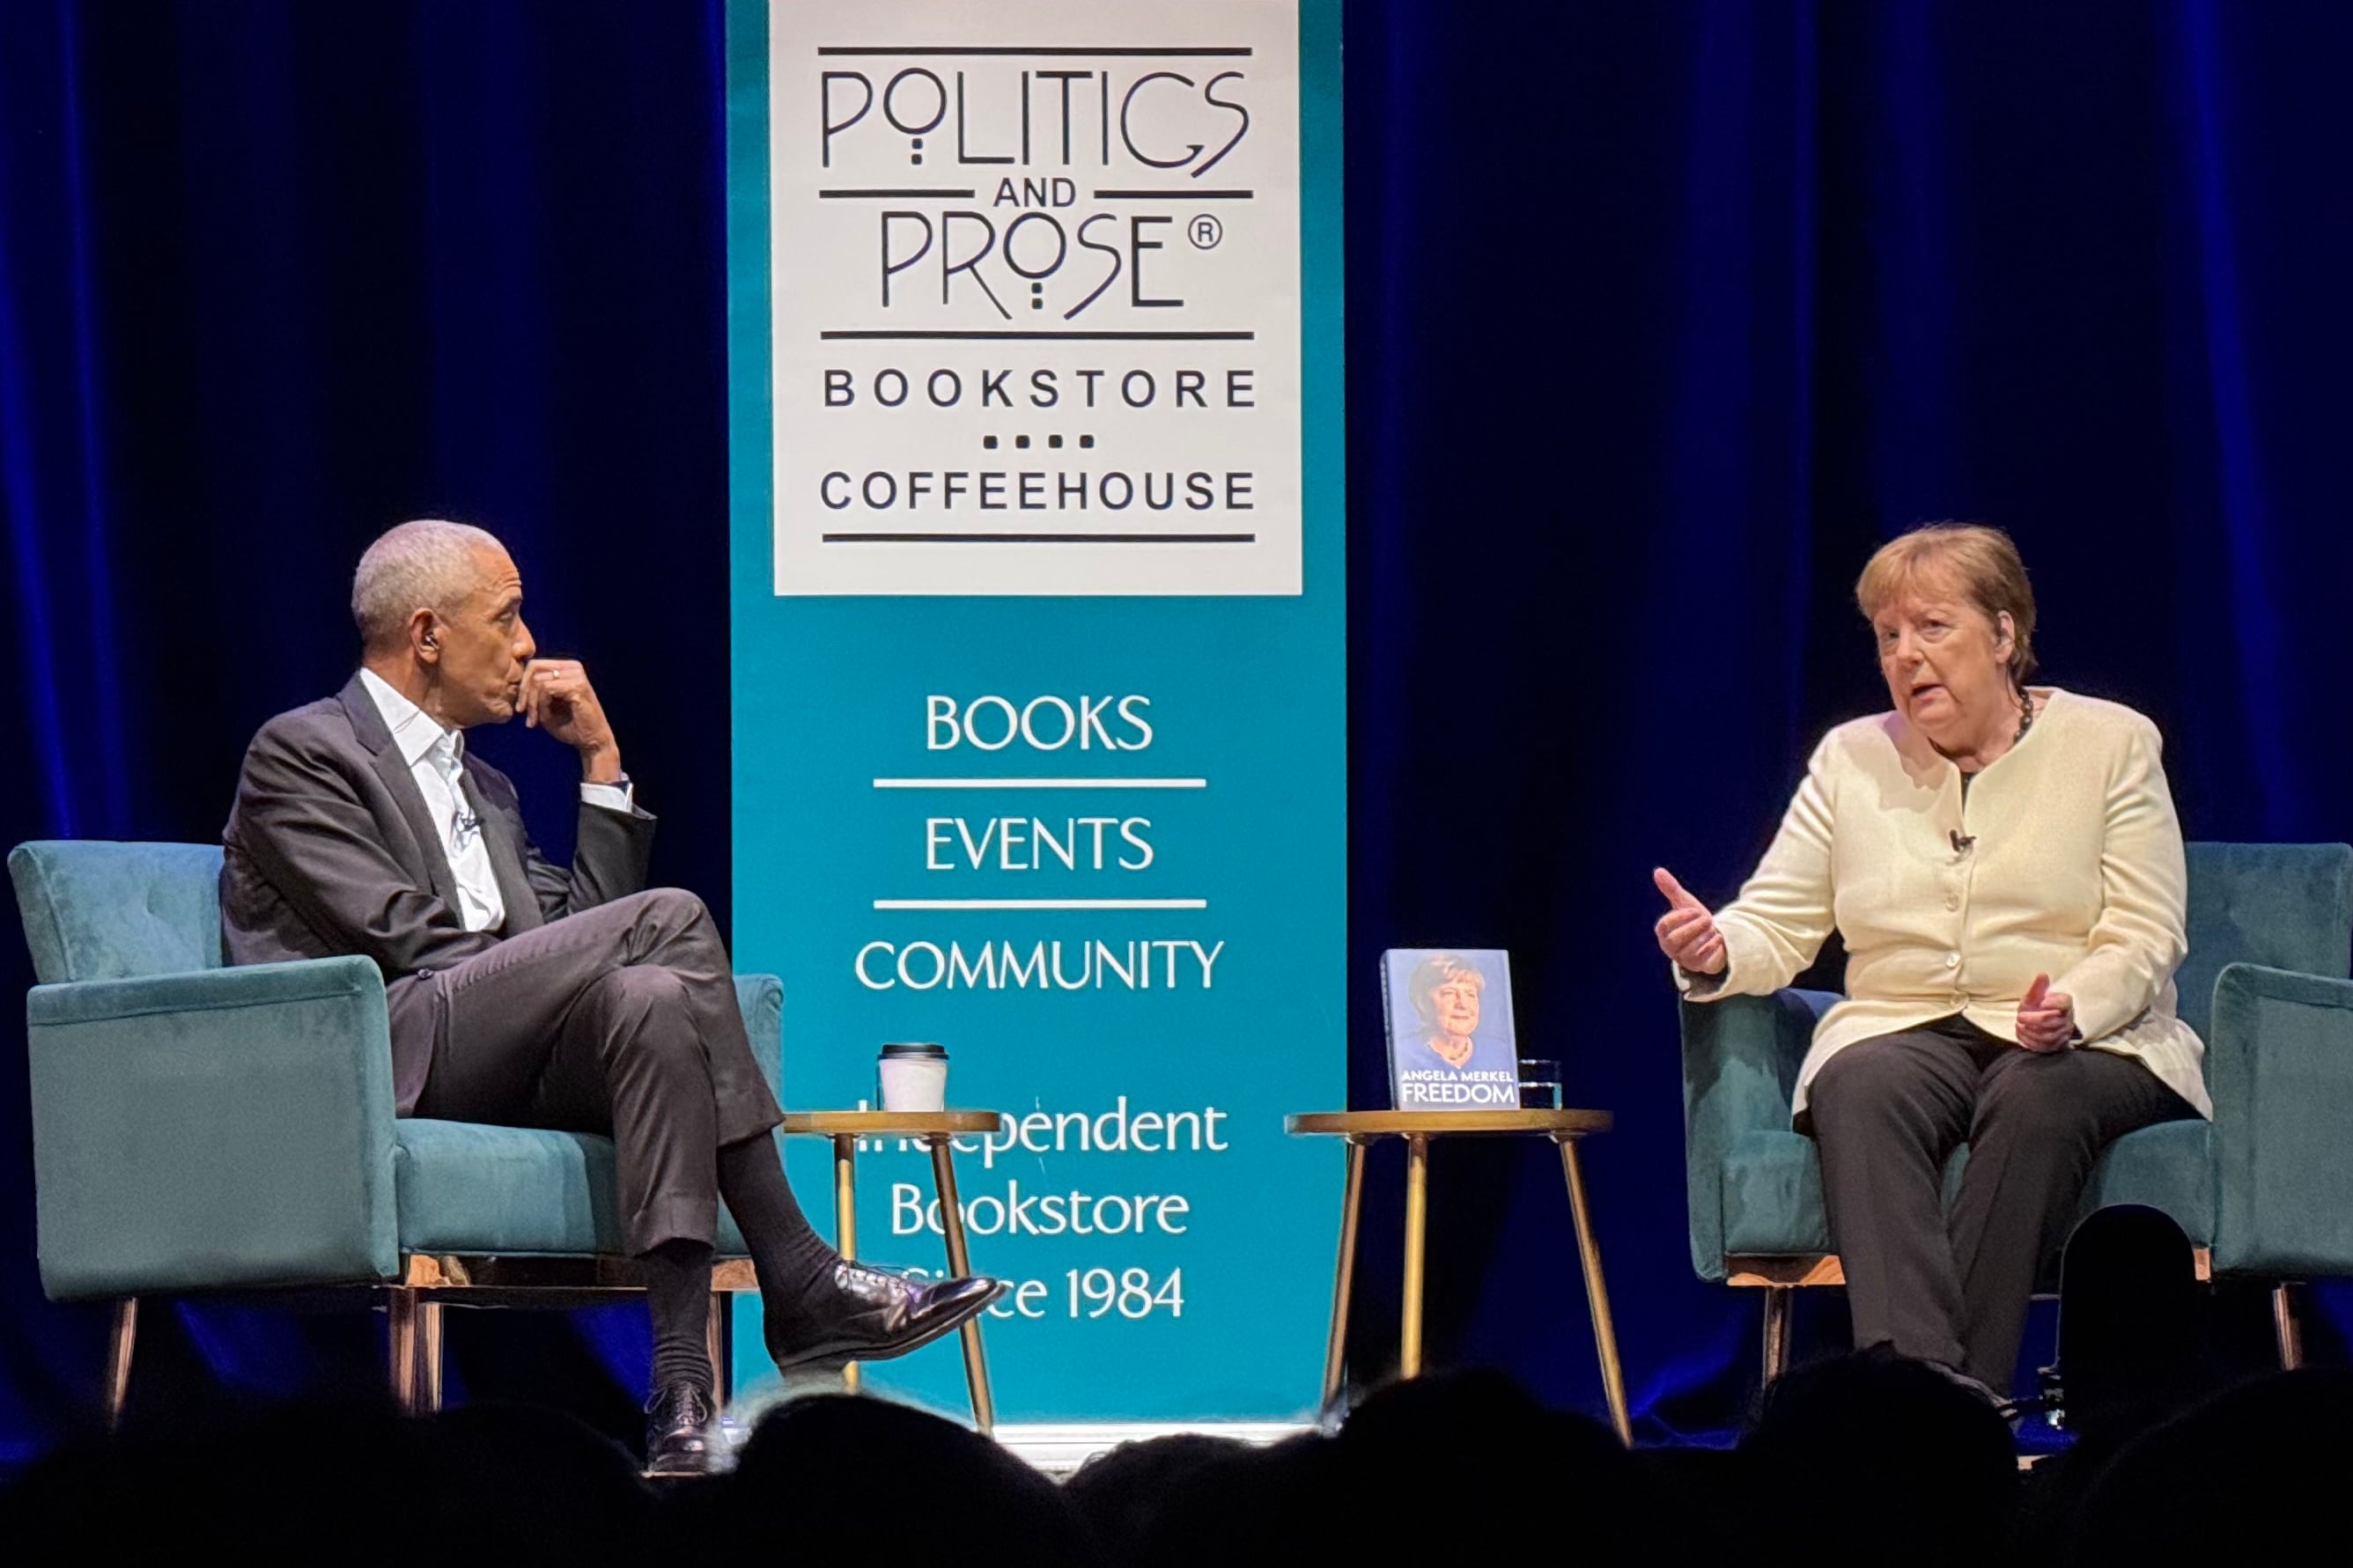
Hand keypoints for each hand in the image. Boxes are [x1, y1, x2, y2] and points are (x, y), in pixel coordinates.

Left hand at [520, 659, 621, 781]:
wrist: (591, 741)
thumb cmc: (570, 725)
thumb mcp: (546, 706)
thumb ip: (533, 692)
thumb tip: (514, 683)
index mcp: (567, 668)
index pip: (535, 665)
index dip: (523, 685)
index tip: (520, 708)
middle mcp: (573, 667)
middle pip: (534, 668)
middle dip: (524, 692)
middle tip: (522, 713)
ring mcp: (577, 675)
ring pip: (539, 680)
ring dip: (531, 702)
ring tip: (533, 720)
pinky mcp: (578, 687)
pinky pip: (547, 689)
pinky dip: (540, 705)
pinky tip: (542, 720)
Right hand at [1653, 867, 1726, 974]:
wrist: (1713, 936)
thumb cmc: (1695, 919)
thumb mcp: (1684, 903)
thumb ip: (1671, 889)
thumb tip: (1658, 871)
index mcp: (1663, 931)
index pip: (1665, 926)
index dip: (1681, 917)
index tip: (1695, 910)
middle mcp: (1669, 947)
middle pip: (1675, 940)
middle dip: (1693, 928)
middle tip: (1707, 919)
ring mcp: (1682, 958)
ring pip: (1689, 951)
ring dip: (1704, 937)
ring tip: (1713, 928)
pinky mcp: (1697, 966)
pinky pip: (1702, 960)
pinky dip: (1711, 947)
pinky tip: (1718, 938)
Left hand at [2016, 973, 2075, 1052]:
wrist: (2035, 1021)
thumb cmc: (2036, 1006)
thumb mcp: (2033, 996)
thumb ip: (2037, 987)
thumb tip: (2042, 975)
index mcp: (2064, 1003)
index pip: (2064, 1003)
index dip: (2055, 1003)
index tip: (2042, 1003)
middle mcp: (2067, 1019)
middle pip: (2054, 1021)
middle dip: (2035, 1020)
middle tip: (2020, 1016)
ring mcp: (2063, 1033)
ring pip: (2050, 1035)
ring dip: (2031, 1031)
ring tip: (2019, 1025)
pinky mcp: (2057, 1044)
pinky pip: (2045, 1046)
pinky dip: (2031, 1041)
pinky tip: (2021, 1033)